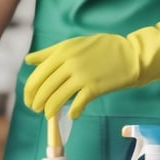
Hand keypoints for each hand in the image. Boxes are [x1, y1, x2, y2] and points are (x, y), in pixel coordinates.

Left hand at [24, 18, 159, 118]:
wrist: (132, 54)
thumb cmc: (102, 49)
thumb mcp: (73, 44)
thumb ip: (49, 53)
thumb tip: (28, 60)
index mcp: (62, 52)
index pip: (37, 76)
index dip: (29, 91)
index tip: (29, 99)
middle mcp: (69, 63)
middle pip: (44, 89)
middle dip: (36, 103)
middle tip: (35, 109)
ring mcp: (81, 76)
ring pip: (56, 99)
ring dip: (49, 110)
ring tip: (48, 115)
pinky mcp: (94, 87)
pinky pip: (77, 104)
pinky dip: (72, 112)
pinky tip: (72, 115)